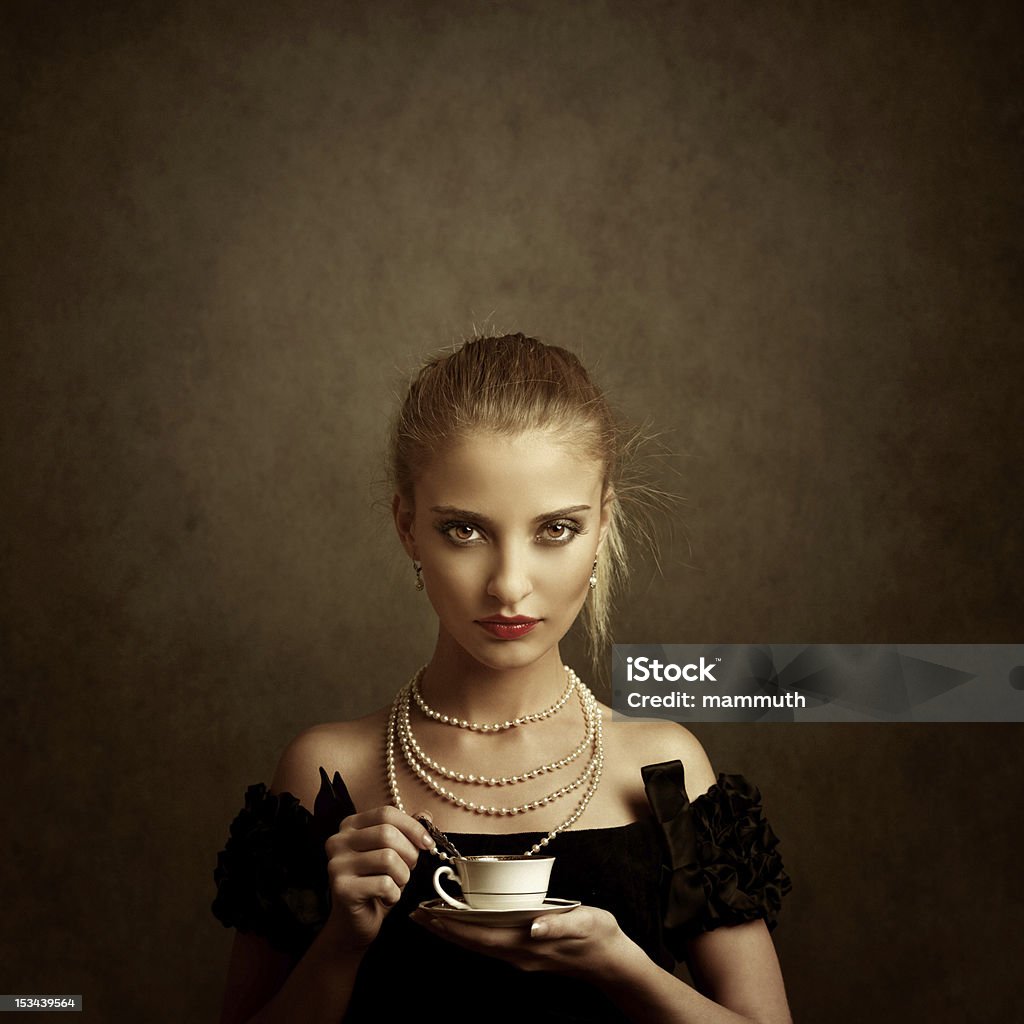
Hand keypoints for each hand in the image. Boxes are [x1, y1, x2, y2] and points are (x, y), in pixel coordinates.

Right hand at [322, 805, 434, 951]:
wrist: (353, 924)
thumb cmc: (375, 885)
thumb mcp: (392, 853)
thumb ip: (405, 832)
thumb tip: (425, 814)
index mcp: (350, 826)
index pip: (386, 813)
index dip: (412, 827)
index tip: (427, 844)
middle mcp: (338, 841)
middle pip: (387, 834)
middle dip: (409, 854)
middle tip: (409, 869)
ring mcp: (337, 864)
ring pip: (388, 858)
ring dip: (402, 876)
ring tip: (396, 885)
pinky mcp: (342, 888)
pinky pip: (384, 884)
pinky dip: (394, 894)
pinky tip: (386, 899)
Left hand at [410, 905, 635, 979]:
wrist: (611, 961)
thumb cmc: (598, 937)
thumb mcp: (583, 924)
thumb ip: (557, 924)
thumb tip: (533, 926)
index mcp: (527, 944)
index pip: (481, 935)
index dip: (454, 925)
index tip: (430, 914)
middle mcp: (517, 953)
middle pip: (472, 942)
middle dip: (443, 928)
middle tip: (416, 915)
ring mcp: (520, 955)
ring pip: (477, 944)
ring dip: (453, 931)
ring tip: (430, 918)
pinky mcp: (525, 952)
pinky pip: (489, 943)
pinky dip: (470, 933)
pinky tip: (463, 925)